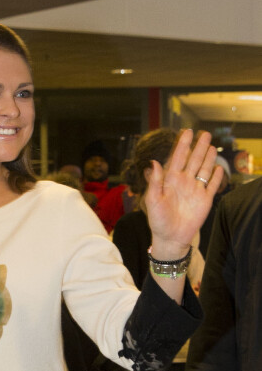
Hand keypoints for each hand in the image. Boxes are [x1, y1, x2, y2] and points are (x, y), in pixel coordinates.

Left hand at [146, 130, 223, 259]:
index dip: (183, 145)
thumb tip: (154, 162)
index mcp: (170, 180)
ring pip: (204, 170)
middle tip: (205, 133)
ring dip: (208, 158)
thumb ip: (155, 182)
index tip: (186, 132)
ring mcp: (195, 190)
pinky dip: (216, 177)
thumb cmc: (158, 220)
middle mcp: (184, 182)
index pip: (178, 158)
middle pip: (194, 160)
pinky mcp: (205, 200)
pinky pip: (212, 186)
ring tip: (212, 146)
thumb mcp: (152, 201)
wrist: (170, 238)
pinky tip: (218, 168)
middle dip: (199, 147)